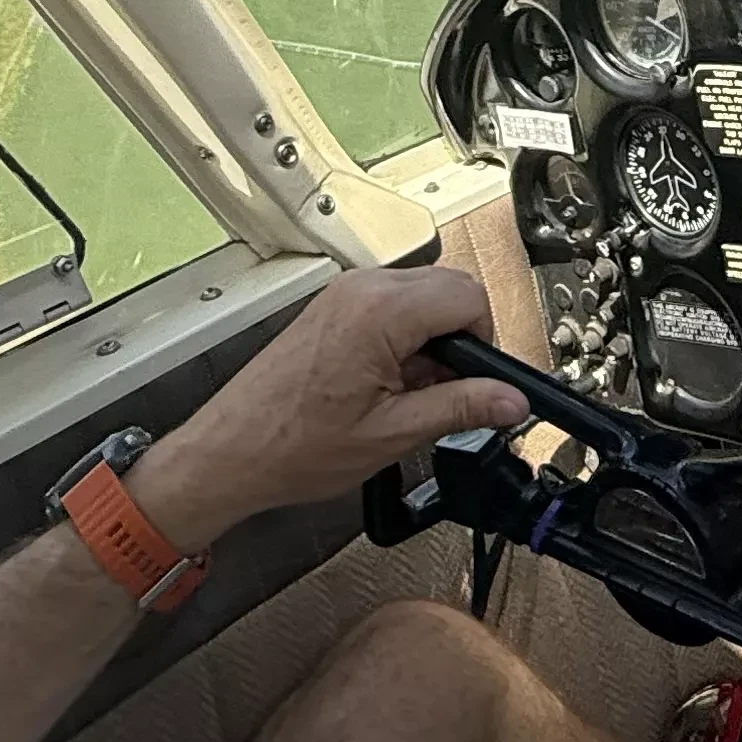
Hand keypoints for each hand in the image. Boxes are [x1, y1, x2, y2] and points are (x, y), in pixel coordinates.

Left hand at [129, 264, 528, 552]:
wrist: (231, 452)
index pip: (470, 297)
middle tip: (447, 393)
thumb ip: (461, 408)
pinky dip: (404, 339)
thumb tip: (511, 400)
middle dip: (461, 340)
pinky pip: (391, 306)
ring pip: (422, 297)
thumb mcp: (392, 434)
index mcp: (381, 311)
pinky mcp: (333, 308)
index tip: (479, 382)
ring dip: (432, 341)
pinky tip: (386, 386)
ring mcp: (344, 295)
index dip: (486, 342)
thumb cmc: (291, 445)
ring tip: (409, 396)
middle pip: (450, 289)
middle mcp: (362, 290)